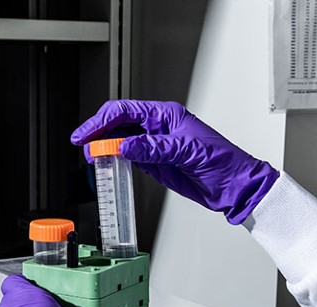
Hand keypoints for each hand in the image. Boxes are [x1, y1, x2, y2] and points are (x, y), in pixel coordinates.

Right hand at [71, 100, 278, 224]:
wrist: (233, 186)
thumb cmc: (222, 162)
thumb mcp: (186, 152)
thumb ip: (153, 149)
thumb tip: (125, 146)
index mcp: (166, 116)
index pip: (125, 111)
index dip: (102, 121)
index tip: (87, 134)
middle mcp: (159, 128)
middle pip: (119, 123)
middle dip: (98, 132)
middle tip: (82, 145)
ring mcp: (156, 145)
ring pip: (121, 140)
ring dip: (105, 147)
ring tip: (91, 156)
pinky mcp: (156, 163)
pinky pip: (130, 157)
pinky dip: (116, 160)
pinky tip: (107, 164)